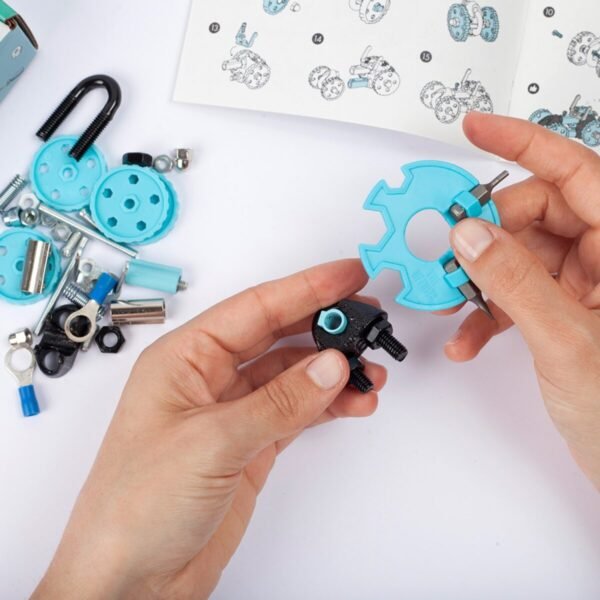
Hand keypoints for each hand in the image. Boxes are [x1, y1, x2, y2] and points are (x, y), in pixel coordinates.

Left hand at [32, 260, 385, 598]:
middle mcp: (209, 378)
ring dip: (333, 369)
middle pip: (277, 334)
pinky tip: (352, 401)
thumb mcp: (210, 443)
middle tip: (368, 317)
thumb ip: (278, 402)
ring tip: (371, 370)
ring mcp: (233, 412)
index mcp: (184, 358)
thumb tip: (330, 365)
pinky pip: (298, 410)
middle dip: (325, 324)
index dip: (306, 287)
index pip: (255, 308)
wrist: (130, 582)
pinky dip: (328, 403)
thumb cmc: (135, 508)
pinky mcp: (251, 444)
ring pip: (293, 373)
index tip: (347, 274)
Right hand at [446, 113, 599, 488]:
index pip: (575, 171)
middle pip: (535, 215)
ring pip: (517, 256)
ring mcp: (585, 287)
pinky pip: (515, 294)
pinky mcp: (563, 312)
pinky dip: (486, 312)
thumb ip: (516, 281)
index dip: (523, 144)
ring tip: (451, 299)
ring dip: (477, 278)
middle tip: (448, 250)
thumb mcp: (568, 340)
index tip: (477, 129)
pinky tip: (469, 336)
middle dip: (484, 233)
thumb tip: (472, 236)